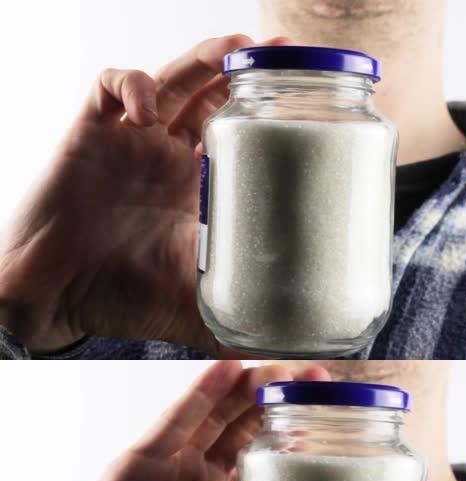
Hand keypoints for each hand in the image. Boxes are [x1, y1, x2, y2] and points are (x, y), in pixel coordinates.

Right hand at [0, 35, 285, 354]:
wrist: (57, 299)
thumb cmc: (123, 300)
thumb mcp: (200, 309)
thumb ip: (248, 324)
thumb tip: (305, 355)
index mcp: (202, 188)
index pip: (247, 136)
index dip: (275, 115)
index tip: (314, 103)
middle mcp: (172, 156)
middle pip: (216, 94)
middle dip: (249, 70)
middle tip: (287, 52)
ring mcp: (133, 140)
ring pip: (173, 78)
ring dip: (204, 59)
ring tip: (235, 48)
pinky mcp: (91, 131)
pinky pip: (111, 86)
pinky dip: (132, 85)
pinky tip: (146, 112)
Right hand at [18, 361, 329, 480]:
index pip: (276, 462)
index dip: (305, 440)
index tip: (340, 423)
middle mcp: (204, 480)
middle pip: (254, 427)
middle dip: (289, 401)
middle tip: (326, 380)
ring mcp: (175, 466)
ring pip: (222, 414)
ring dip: (256, 386)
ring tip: (292, 365)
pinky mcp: (143, 459)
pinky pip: (178, 418)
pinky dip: (203, 393)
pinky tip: (230, 368)